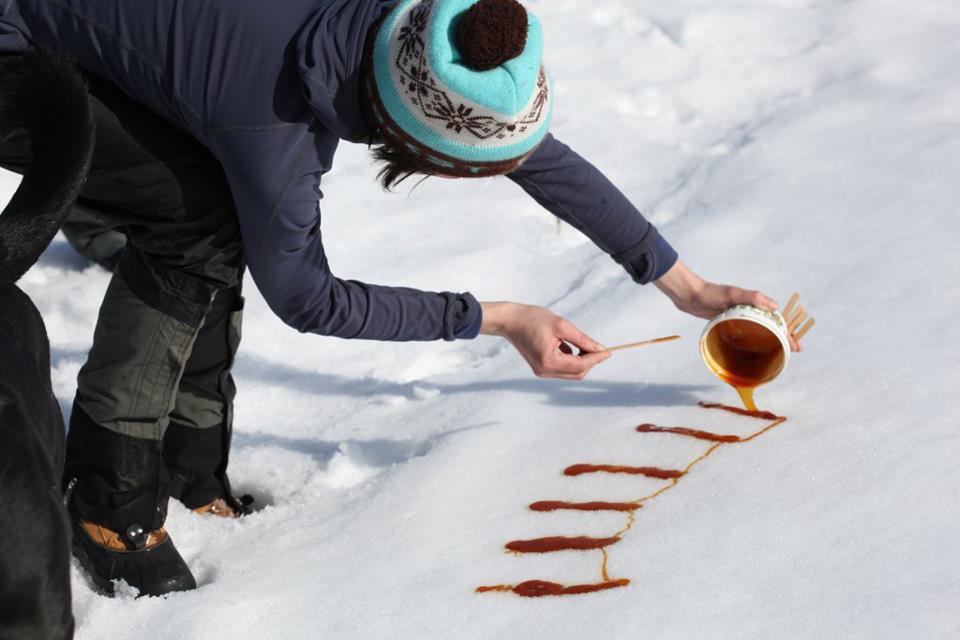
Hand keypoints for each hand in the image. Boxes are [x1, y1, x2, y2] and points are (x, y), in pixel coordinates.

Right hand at [480, 302, 610, 378]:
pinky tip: (568, 345)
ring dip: (581, 361)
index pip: (580, 365)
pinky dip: (571, 359)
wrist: (510, 320)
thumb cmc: (532, 318)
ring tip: (582, 343)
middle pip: (577, 373)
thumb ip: (582, 339)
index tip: (609, 351)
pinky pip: (562, 368)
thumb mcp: (561, 325)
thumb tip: (600, 349)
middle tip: (599, 347)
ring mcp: (541, 371)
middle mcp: (545, 371)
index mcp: (549, 361)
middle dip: (591, 362)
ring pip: (571, 372)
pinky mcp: (540, 367)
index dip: (596, 358)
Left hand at [655, 260, 802, 351]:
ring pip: (761, 330)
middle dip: (784, 338)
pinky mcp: (729, 321)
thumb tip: (775, 306)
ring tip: (780, 351)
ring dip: (771, 340)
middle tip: (792, 352)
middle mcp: (749, 309)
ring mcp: (739, 316)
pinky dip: (755, 340)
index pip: (776, 320)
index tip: (795, 344)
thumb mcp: (732, 294)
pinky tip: (756, 348)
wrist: (690, 295)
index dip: (787, 332)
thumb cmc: (711, 293)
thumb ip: (752, 297)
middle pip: (771, 326)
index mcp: (754, 303)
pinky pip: (747, 332)